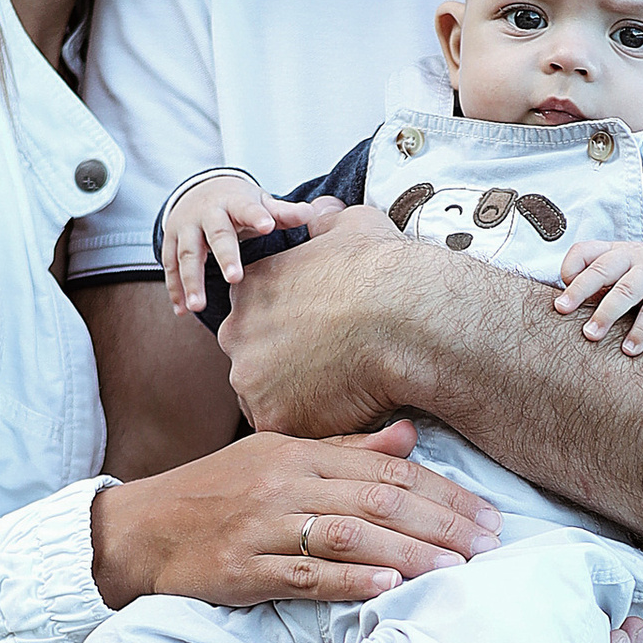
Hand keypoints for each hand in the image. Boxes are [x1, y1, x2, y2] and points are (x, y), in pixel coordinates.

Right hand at [91, 421, 496, 611]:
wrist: (139, 529)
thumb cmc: (214, 494)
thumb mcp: (276, 458)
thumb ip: (344, 450)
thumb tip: (411, 436)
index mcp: (298, 454)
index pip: (386, 471)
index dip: (443, 493)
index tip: (487, 514)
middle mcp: (284, 484)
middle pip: (377, 500)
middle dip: (440, 523)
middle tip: (488, 544)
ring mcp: (261, 526)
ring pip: (347, 535)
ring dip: (407, 553)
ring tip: (454, 569)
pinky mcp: (241, 569)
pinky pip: (303, 575)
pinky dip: (349, 581)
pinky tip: (387, 588)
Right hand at [160, 172, 326, 318]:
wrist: (199, 190)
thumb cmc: (238, 203)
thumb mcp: (259, 202)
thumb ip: (282, 212)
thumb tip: (310, 214)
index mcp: (234, 202)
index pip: (247, 209)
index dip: (257, 217)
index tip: (268, 226)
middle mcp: (207, 213)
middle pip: (216, 235)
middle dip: (224, 256)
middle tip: (235, 278)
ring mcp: (185, 228)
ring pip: (187, 255)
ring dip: (191, 281)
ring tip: (198, 307)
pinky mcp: (170, 242)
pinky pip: (170, 267)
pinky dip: (175, 290)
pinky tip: (182, 311)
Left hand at [220, 203, 424, 436]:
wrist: (406, 318)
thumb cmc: (383, 270)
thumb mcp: (352, 226)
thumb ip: (326, 221)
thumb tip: (321, 210)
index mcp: (250, 290)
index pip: (256, 318)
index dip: (291, 331)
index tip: (321, 337)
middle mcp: (237, 334)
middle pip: (255, 362)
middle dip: (287, 369)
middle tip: (333, 370)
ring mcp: (251, 380)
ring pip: (270, 400)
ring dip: (299, 400)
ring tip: (345, 395)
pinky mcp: (275, 419)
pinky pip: (291, 431)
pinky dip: (317, 427)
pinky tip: (349, 414)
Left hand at [552, 236, 642, 355]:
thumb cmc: (635, 274)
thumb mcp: (614, 270)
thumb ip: (589, 284)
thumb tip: (564, 309)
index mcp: (611, 251)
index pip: (584, 251)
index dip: (569, 269)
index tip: (560, 298)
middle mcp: (630, 258)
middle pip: (602, 269)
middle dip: (581, 290)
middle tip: (562, 311)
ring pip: (627, 290)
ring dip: (607, 313)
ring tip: (592, 335)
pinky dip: (641, 332)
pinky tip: (629, 349)